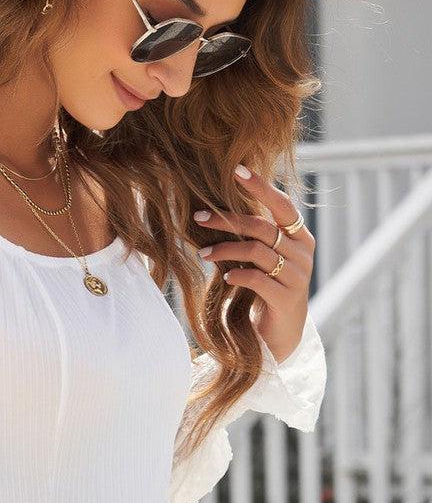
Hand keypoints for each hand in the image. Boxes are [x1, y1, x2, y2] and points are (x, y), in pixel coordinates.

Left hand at [193, 164, 315, 364]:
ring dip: (225, 249)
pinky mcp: (286, 299)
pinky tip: (225, 277)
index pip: (281, 204)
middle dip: (227, 220)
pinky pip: (257, 279)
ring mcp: (298, 276)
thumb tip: (221, 206)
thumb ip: (257, 235)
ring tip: (203, 253)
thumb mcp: (266, 257)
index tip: (237, 170)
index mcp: (300, 236)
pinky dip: (238, 275)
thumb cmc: (268, 288)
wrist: (282, 332)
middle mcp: (303, 252)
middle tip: (199, 217)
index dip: (261, 186)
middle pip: (262, 227)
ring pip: (257, 252)